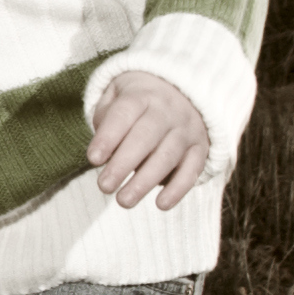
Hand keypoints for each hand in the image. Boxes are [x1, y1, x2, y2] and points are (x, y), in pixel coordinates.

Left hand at [88, 71, 210, 209]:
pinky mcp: (200, 148)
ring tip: (123, 201)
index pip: (123, 114)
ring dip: (145, 182)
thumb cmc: (137, 101)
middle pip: (145, 138)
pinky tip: (161, 204)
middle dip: (123, 165)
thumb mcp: (116, 94)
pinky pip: (192, 170)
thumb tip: (102, 152)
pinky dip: (178, 189)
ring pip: (167, 157)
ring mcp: (186, 130)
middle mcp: (167, 111)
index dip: (108, 137)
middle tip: (104, 187)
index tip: (93, 159)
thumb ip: (105, 117)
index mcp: (141, 96)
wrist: (183, 90)